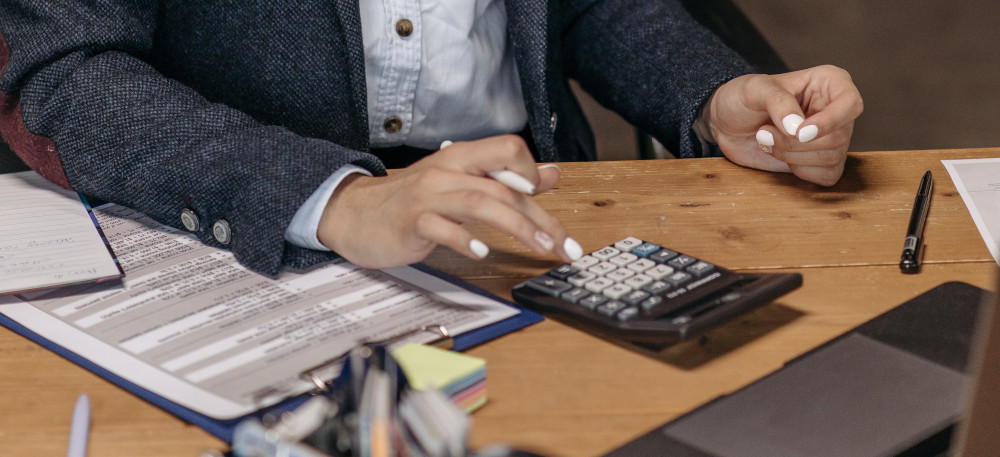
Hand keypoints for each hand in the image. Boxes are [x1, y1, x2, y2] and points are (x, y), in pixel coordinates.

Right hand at [315, 134, 580, 268]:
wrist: (353, 213)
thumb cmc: (410, 201)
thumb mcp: (460, 182)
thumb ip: (504, 178)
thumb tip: (550, 175)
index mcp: (461, 157)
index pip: (508, 148)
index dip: (531, 170)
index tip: (545, 199)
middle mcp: (447, 171)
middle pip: (504, 187)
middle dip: (541, 218)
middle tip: (564, 246)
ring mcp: (428, 195)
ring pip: (481, 202)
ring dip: (517, 227)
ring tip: (540, 247)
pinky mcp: (411, 221)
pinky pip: (441, 228)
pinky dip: (463, 240)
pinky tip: (481, 252)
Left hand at [697, 65, 863, 185]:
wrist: (725, 124)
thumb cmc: (742, 98)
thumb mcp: (754, 89)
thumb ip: (777, 101)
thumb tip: (797, 127)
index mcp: (830, 83)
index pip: (851, 104)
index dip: (829, 122)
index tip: (799, 133)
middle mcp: (836, 110)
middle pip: (839, 137)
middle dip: (795, 143)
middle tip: (764, 133)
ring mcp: (831, 137)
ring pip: (832, 159)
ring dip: (792, 156)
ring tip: (766, 140)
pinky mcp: (821, 161)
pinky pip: (827, 176)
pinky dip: (800, 171)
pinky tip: (780, 156)